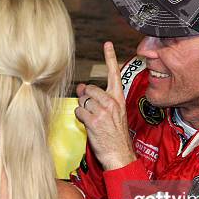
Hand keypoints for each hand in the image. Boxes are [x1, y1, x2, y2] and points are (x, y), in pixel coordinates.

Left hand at [74, 42, 135, 169]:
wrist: (119, 154)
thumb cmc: (115, 135)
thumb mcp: (111, 113)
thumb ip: (98, 98)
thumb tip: (81, 87)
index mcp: (119, 98)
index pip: (114, 74)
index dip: (110, 57)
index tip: (107, 44)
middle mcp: (112, 102)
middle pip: (90, 88)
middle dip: (85, 97)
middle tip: (90, 109)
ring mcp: (103, 111)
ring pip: (83, 100)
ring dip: (83, 109)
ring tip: (92, 120)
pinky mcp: (94, 121)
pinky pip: (79, 111)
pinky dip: (79, 118)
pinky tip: (88, 124)